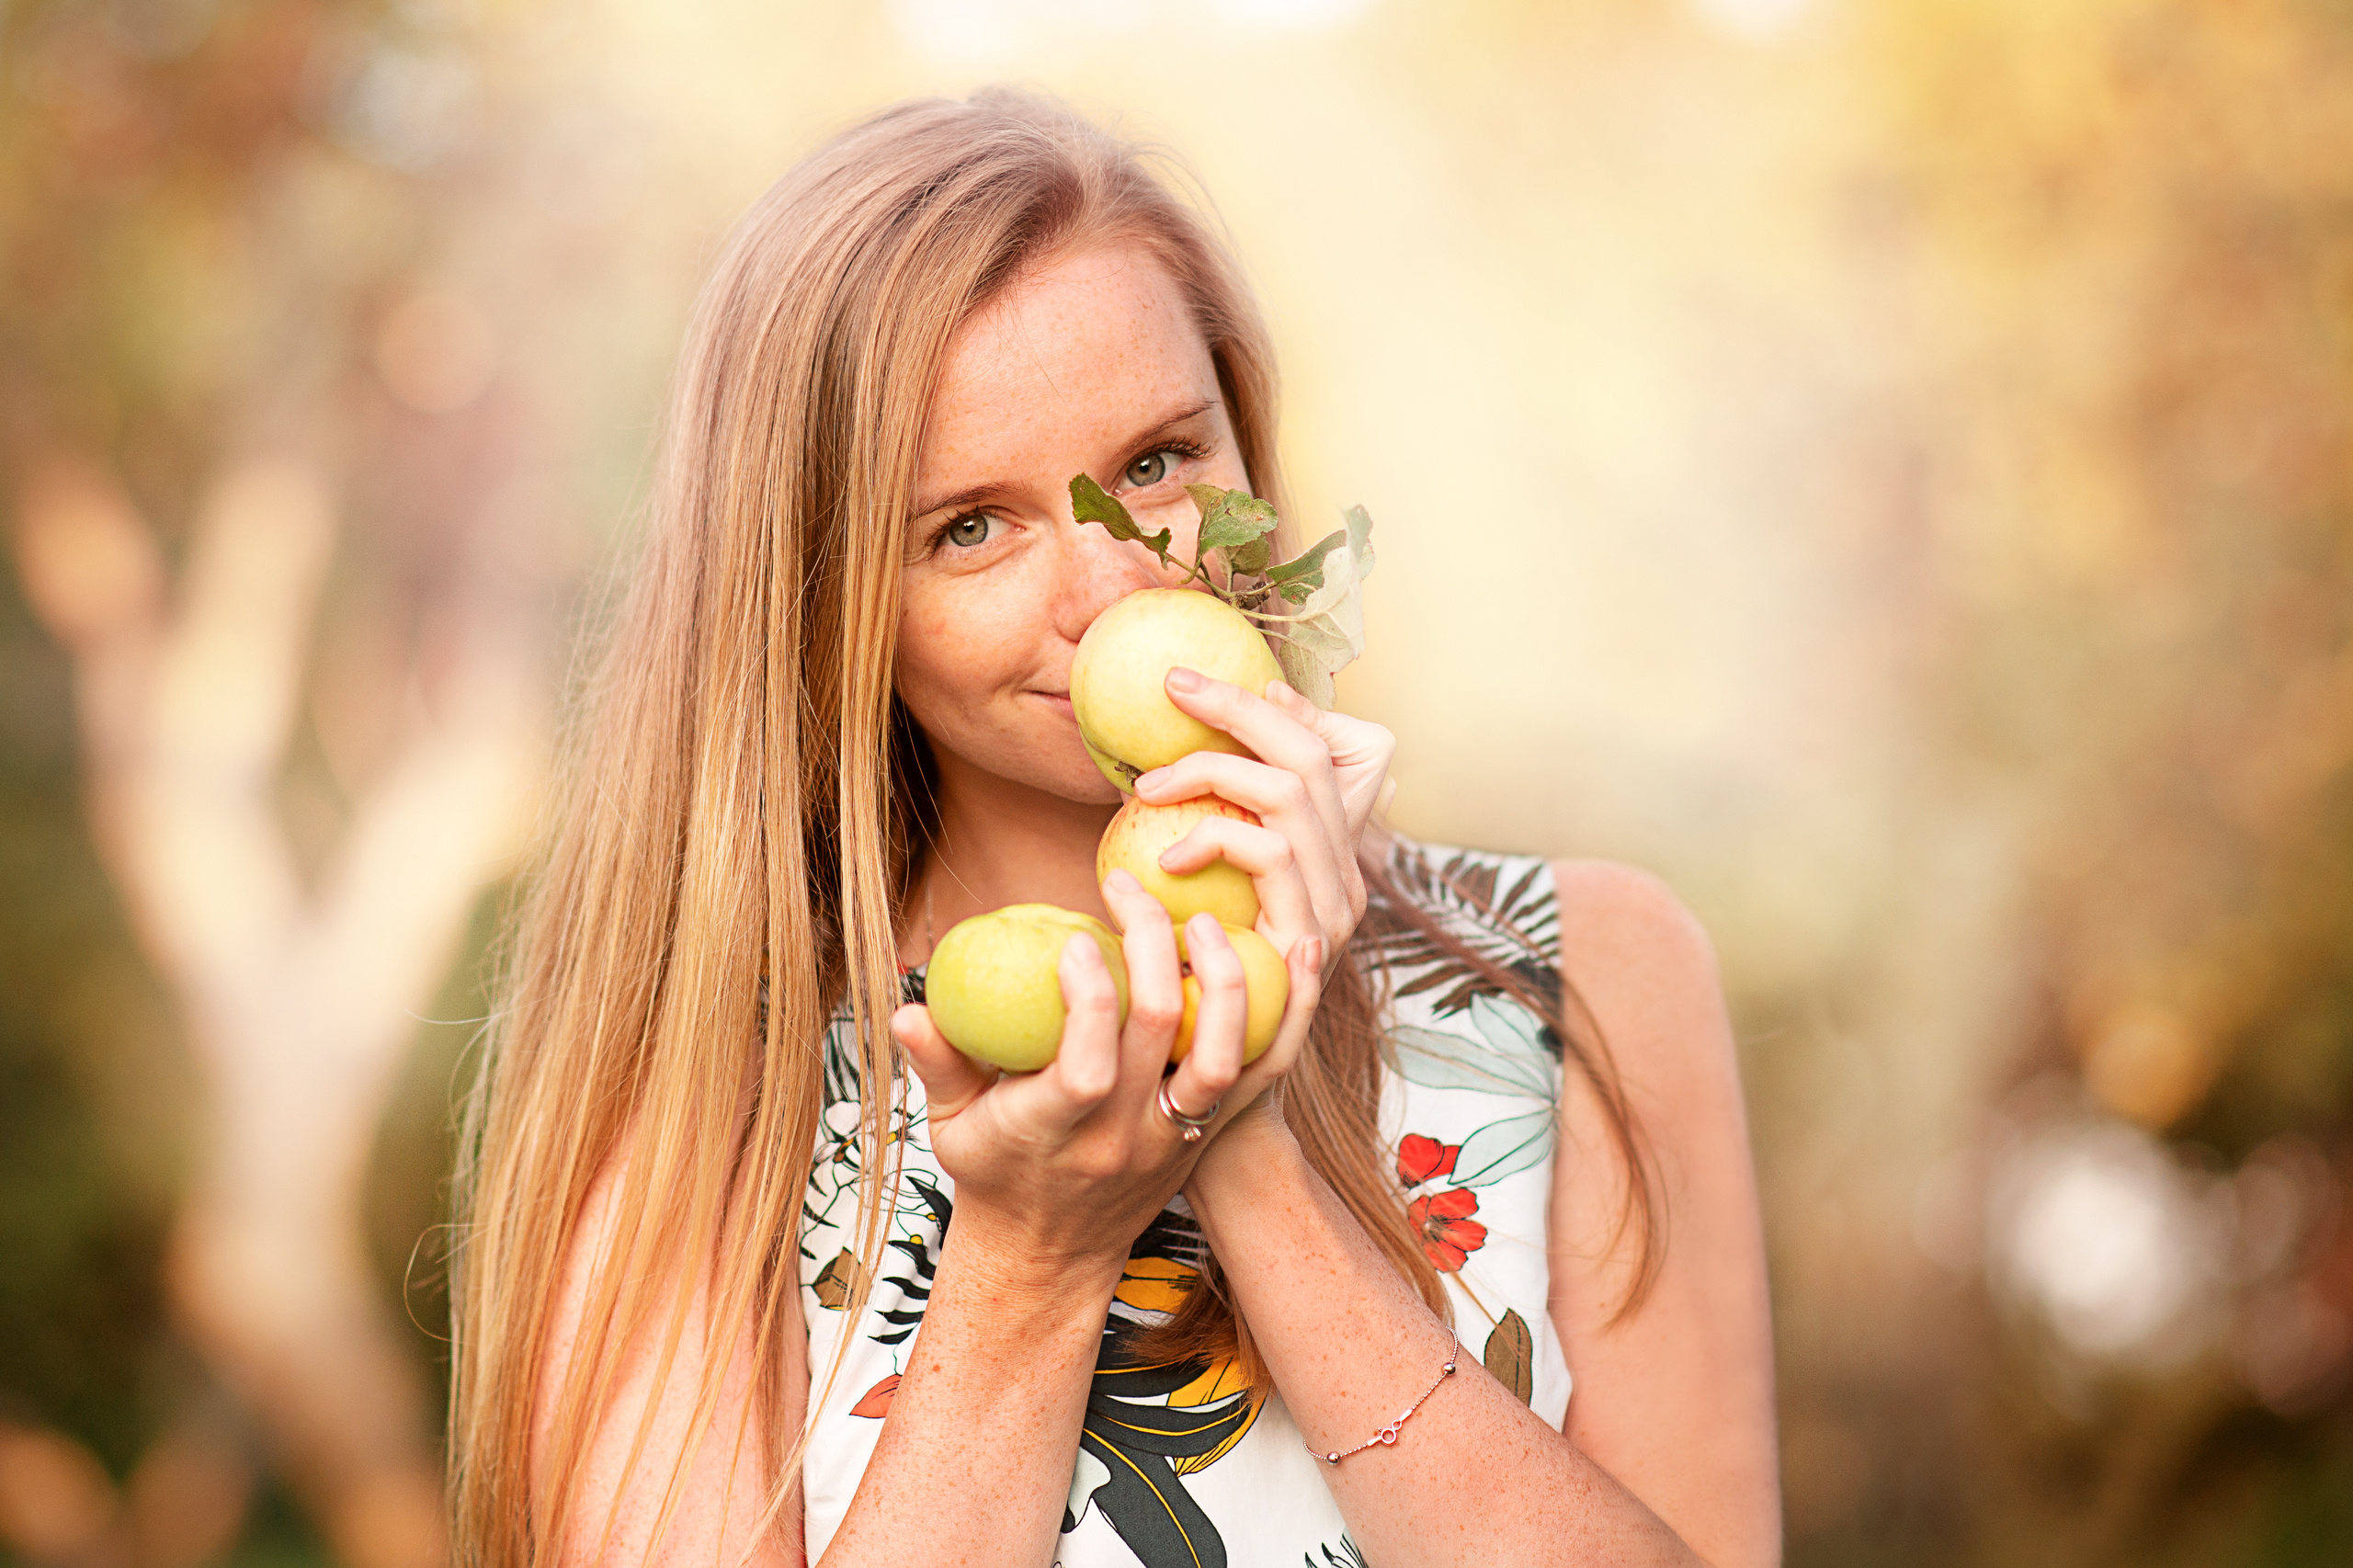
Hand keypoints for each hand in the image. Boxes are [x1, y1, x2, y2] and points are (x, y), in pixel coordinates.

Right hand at [890, 871, 1316, 1266]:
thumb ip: (934, 1063)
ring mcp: (1179, 1135)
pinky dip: (1291, 1009)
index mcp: (1057, 1131)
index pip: (1087, 1064)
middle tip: (1129, 891)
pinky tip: (1300, 946)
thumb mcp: (950, 1126)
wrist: (1054, 1252)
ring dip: (1225, 976)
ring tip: (1205, 917)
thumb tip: (903, 1006)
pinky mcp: (1214, 1129)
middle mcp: (1128, 1136)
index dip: (1089, 997)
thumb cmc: (995, 1169)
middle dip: (1152, 949)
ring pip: (1225, 1056)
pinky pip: (1267, 1070)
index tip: (1079, 937)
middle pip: (1162, 1035)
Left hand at [1133, 670, 1394, 974]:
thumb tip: (1177, 763)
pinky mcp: (1311, 940)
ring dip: (1211, 773)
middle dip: (1239, 710)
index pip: (1332, 749)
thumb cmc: (1195, 987)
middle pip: (1311, 755)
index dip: (1275, 708)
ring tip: (1146, 788)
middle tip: (1172, 690)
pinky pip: (1269, 854)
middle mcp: (1347, 878)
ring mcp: (1337, 910)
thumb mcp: (1202, 896)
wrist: (1216, 1093)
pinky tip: (1162, 862)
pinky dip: (1213, 837)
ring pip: (1292, 793)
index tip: (1200, 686)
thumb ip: (1210, 829)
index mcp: (1331, 857)